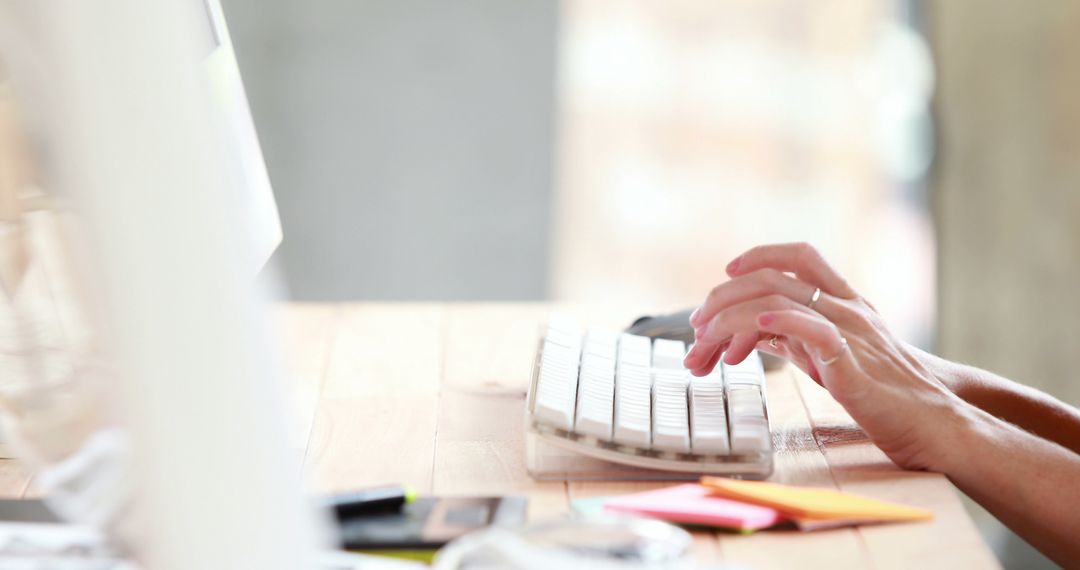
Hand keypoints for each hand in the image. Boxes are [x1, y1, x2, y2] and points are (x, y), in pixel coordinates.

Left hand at [682, 242, 971, 470]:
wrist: (933, 424)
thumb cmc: (883, 392)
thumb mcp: (830, 355)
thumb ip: (794, 338)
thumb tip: (750, 332)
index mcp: (845, 302)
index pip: (800, 256)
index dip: (759, 256)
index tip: (724, 276)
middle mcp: (847, 309)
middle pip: (773, 278)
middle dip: (723, 299)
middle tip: (697, 329)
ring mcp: (850, 333)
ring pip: (778, 302)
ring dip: (730, 320)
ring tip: (706, 345)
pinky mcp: (852, 365)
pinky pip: (814, 330)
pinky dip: (779, 324)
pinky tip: (755, 333)